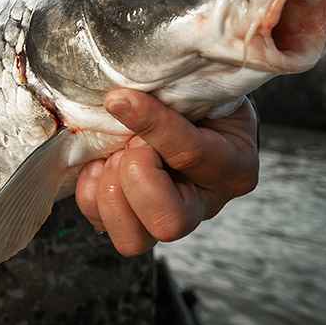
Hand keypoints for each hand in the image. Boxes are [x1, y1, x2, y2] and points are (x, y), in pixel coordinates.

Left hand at [75, 89, 258, 255]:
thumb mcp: (199, 84)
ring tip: (115, 153)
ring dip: (111, 189)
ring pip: (132, 240)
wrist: (189, 109)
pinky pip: (100, 224)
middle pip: (168, 223)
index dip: (150, 124)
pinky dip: (91, 191)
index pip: (190, 154)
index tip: (119, 99)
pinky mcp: (136, 222)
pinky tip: (102, 161)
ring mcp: (169, 217)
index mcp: (234, 166)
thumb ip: (180, 88)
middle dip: (135, 176)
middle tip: (129, 142)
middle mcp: (206, 204)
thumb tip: (128, 94)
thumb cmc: (197, 93)